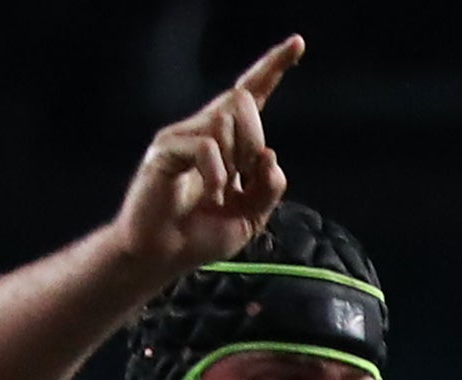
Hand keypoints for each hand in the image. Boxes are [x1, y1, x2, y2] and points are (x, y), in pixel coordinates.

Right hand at [114, 37, 301, 276]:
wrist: (163, 255)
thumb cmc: (202, 234)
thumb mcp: (250, 216)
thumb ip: (267, 188)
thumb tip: (270, 157)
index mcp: (228, 142)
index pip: (252, 94)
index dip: (273, 68)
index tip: (298, 43)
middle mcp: (204, 129)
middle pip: (243, 102)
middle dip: (255, 140)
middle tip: (243, 178)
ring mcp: (182, 136)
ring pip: (226, 121)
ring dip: (235, 162)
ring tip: (219, 193)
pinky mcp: (165, 150)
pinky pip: (206, 147)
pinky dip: (217, 176)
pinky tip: (210, 196)